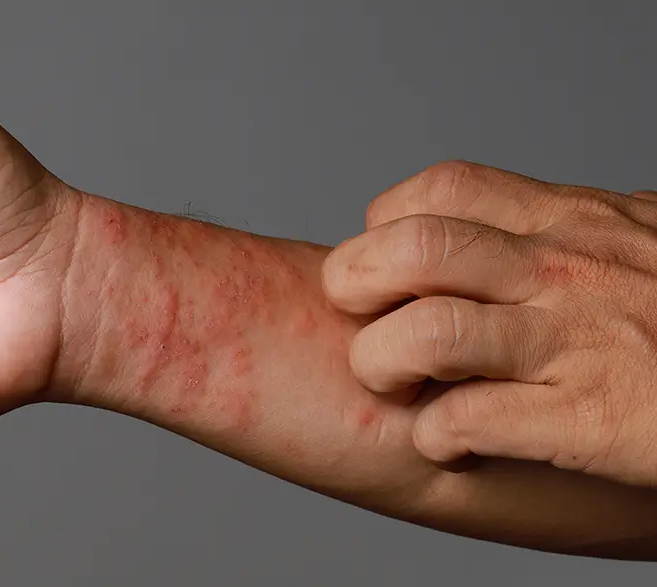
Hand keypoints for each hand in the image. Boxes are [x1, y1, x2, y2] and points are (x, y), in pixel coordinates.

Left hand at [322, 161, 656, 486]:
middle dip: (355, 280)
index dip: (387, 221)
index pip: (441, 189)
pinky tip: (445, 440)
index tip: (383, 256)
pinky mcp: (588, 421)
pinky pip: (468, 420)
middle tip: (356, 314)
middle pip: (413, 249)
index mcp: (574, 222)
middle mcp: (566, 272)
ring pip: (425, 333)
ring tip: (393, 380)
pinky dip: (434, 435)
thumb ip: (571, 228)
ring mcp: (575, 344)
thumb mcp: (639, 241)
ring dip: (380, 361)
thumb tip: (510, 220)